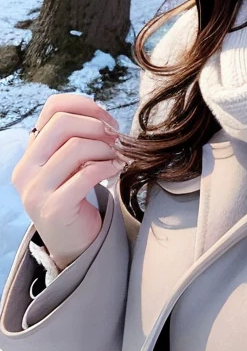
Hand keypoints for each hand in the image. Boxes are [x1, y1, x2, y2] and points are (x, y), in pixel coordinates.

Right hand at [11, 94, 128, 270]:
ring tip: (117, 158)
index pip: (52, 108)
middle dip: (97, 126)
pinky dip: (108, 166)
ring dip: (106, 149)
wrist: (73, 244)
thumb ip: (73, 141)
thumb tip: (98, 115)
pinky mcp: (54, 207)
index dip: (85, 106)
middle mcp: (26, 169)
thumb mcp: (67, 167)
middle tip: (115, 139)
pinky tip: (116, 169)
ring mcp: (36, 190)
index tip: (106, 119)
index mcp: (30, 153)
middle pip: (62, 123)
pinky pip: (86, 174)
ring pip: (76, 147)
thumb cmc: (75, 199)